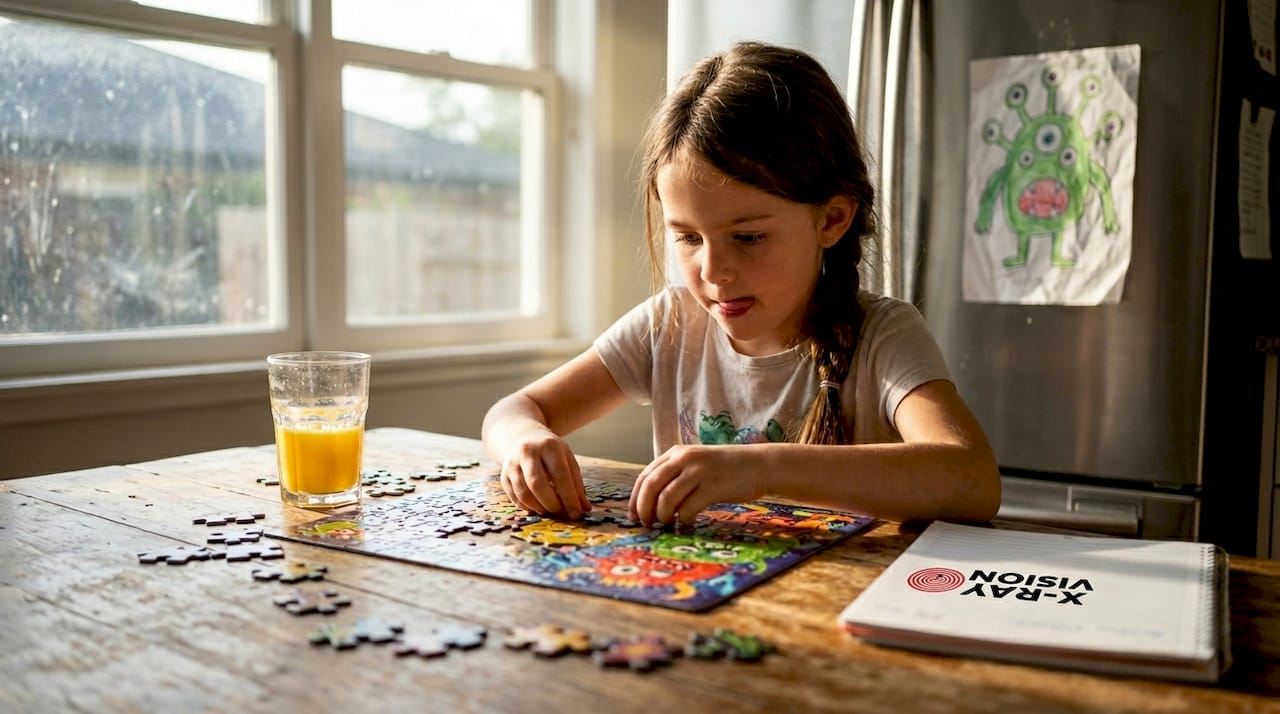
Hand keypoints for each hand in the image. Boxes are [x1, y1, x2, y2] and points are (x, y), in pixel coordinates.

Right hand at [498, 427, 590, 519]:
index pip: (560, 474)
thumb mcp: (566, 459)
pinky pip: (514, 497)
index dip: (569, 497)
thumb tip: (584, 508)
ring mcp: (512, 463)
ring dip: (538, 508)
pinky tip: (537, 507)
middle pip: (538, 484)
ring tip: (550, 511)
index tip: (576, 513)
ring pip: (523, 493)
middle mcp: (527, 452)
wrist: (523, 438)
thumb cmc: (550, 452)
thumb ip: (576, 483)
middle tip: (561, 513)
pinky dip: (527, 507)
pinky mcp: (504, 475)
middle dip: (552, 504)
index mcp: (549, 445)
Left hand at [628, 444, 766, 526]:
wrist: (758, 465)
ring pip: (666, 499)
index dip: (635, 498)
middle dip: (644, 509)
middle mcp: (684, 459)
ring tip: (668, 524)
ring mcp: (698, 472)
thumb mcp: (695, 466)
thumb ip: (674, 478)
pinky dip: (684, 520)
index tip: (634, 516)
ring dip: (663, 516)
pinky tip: (688, 524)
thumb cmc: (725, 470)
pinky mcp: (712, 487)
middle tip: (647, 524)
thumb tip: (652, 505)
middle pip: (651, 487)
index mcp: (676, 453)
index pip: (645, 476)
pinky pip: (688, 509)